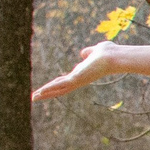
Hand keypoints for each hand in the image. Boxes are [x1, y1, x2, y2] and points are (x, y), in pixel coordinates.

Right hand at [31, 39, 149, 101]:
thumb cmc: (109, 53)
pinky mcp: (77, 79)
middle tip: (35, 97)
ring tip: (34, 97)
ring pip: (58, 89)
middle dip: (48, 92)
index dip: (55, 83)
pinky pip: (60, 85)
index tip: (47, 87)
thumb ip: (89, 53)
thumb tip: (84, 54)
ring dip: (45, 93)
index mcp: (81, 73)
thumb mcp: (95, 51)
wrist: (115, 57)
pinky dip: (50, 88)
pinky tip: (40, 93)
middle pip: (60, 87)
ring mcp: (78, 80)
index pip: (65, 80)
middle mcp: (79, 79)